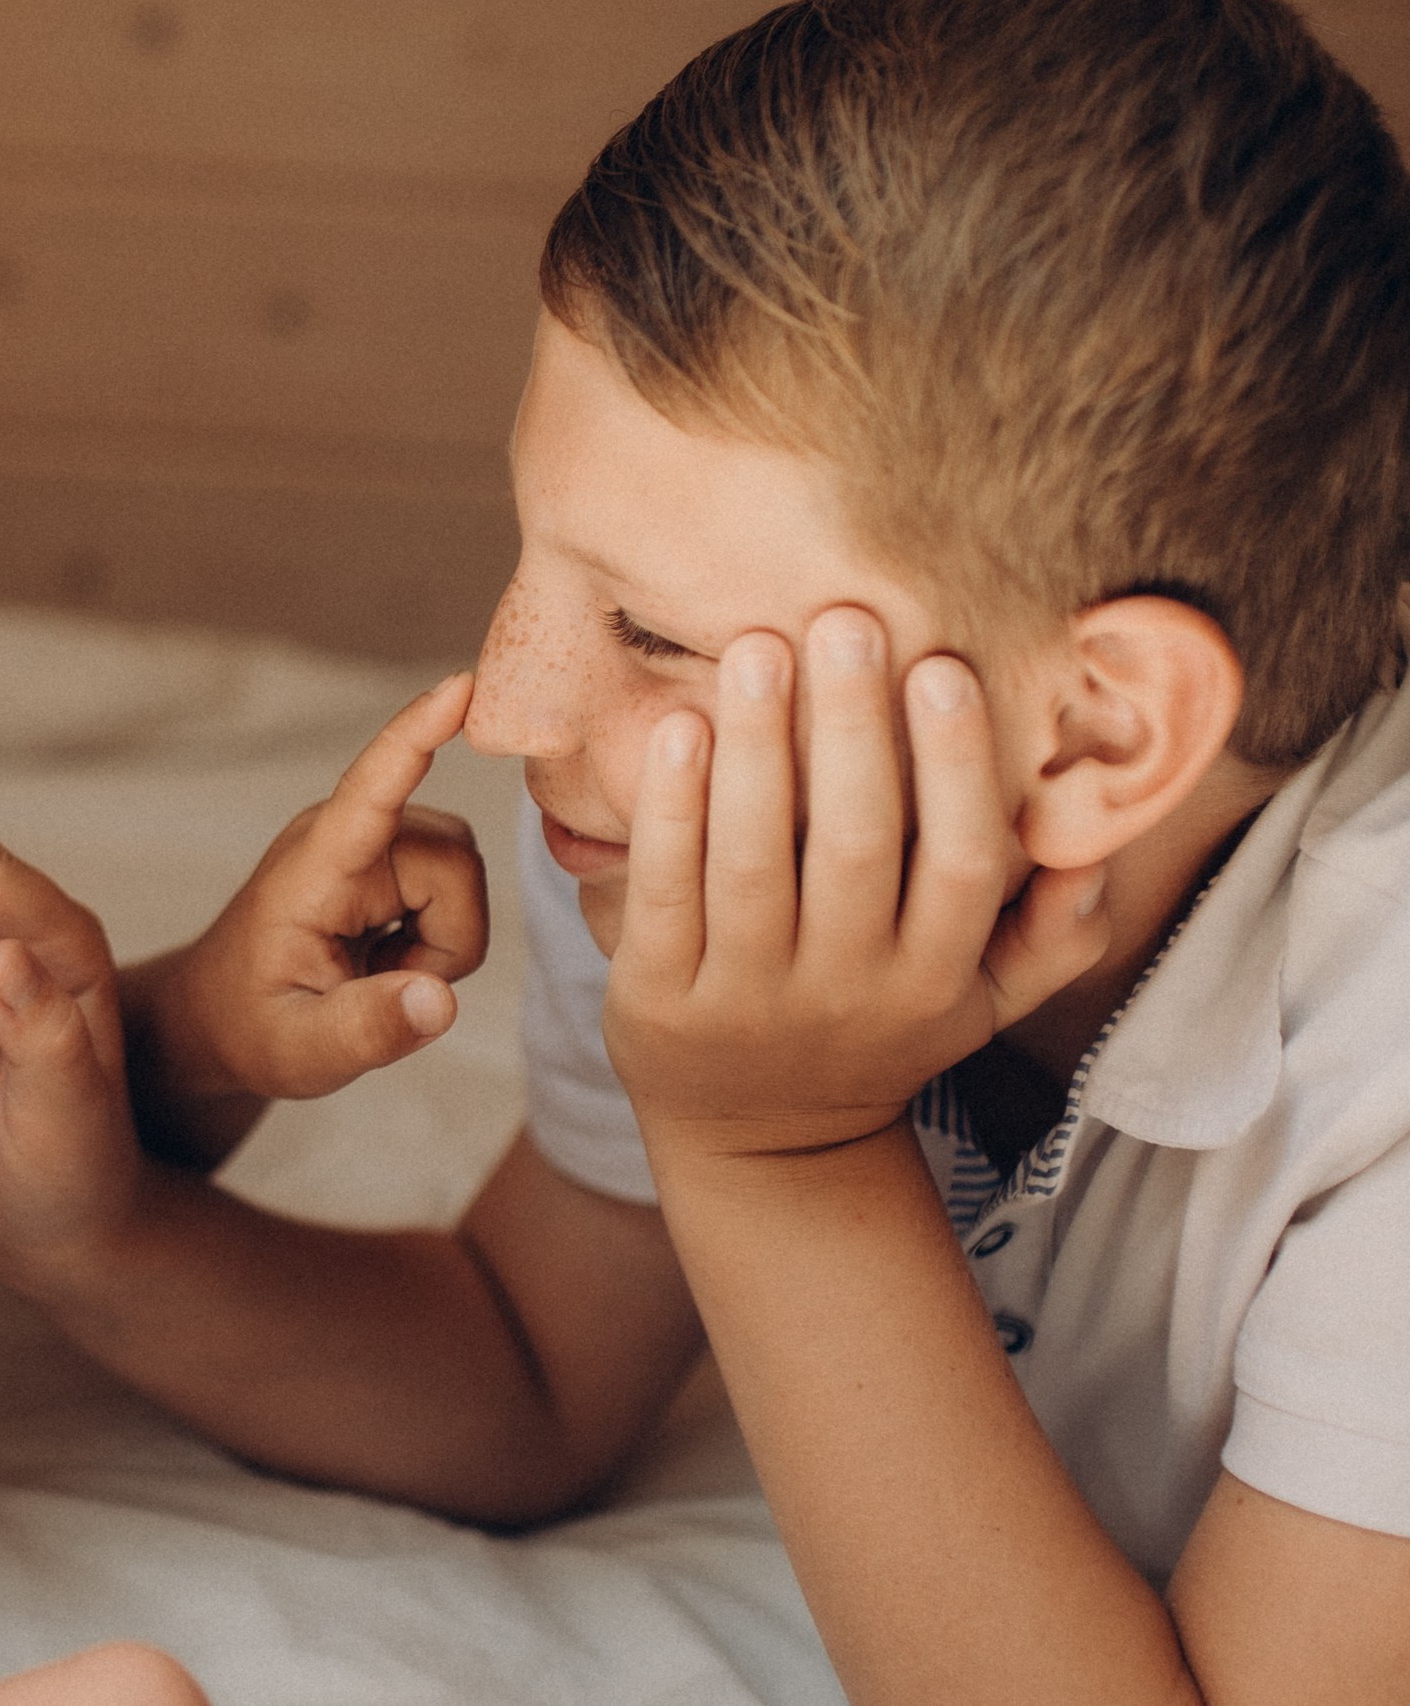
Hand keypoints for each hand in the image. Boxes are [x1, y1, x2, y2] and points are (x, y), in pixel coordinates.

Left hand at [152, 673, 486, 1104]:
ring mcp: (368, 841)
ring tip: (380, 974)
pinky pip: (457, 882)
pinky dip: (440, 936)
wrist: (224, 1016)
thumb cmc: (252, 1028)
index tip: (458, 686)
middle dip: (448, 936)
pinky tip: (387, 959)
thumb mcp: (301, 1053)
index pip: (371, 791)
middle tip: (388, 987)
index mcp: (312, 870)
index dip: (416, 737)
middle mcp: (343, 837)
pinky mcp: (388, 853)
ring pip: (464, 872)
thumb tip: (441, 1000)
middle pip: (454, 858)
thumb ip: (367, 1030)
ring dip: (444, 938)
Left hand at [601, 609, 1110, 1160]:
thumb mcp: (980, 1006)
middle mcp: (844, 991)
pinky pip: (669, 890)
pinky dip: (672, 808)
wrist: (760, 1141)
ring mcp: (746, 999)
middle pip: (855, 847)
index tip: (944, 667)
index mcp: (933, 980)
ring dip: (759, 749)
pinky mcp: (657, 999)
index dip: (957, 767)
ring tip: (761, 650)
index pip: (960, 865)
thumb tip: (1102, 838)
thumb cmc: (876, 1031)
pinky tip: (682, 727)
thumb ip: (1056, 934)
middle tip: (846, 619)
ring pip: (756, 862)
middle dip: (853, 730)